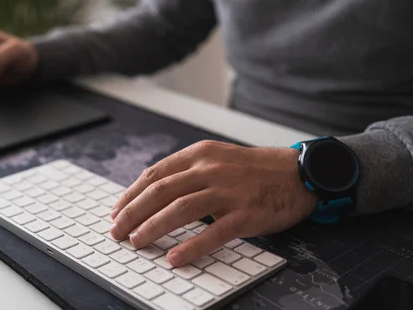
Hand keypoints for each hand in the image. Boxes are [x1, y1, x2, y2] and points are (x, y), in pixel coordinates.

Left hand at [109, 140, 316, 266]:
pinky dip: (192, 246)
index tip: (116, 211)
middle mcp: (210, 169)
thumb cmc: (254, 168)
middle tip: (116, 231)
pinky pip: (214, 232)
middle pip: (161, 191)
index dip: (131, 194)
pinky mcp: (246, 213)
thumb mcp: (218, 158)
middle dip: (132, 213)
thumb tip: (154, 192)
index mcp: (200, 155)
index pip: (155, 174)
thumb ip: (188, 171)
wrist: (297, 172)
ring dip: (153, 227)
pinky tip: (175, 257)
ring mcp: (228, 191)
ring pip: (180, 209)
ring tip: (136, 242)